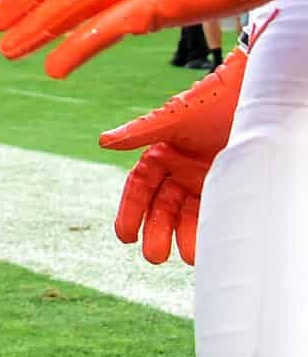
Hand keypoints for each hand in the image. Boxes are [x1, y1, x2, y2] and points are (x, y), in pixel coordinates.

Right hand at [98, 48, 247, 264]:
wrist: (253, 99)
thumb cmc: (210, 101)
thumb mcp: (174, 119)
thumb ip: (140, 132)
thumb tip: (103, 141)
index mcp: (160, 153)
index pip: (139, 188)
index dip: (131, 211)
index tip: (125, 236)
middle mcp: (178, 170)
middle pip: (161, 207)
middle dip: (155, 231)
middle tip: (154, 257)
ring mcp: (202, 179)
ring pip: (187, 215)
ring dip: (183, 236)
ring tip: (185, 257)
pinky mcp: (226, 185)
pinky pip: (212, 213)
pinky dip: (206, 230)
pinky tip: (205, 246)